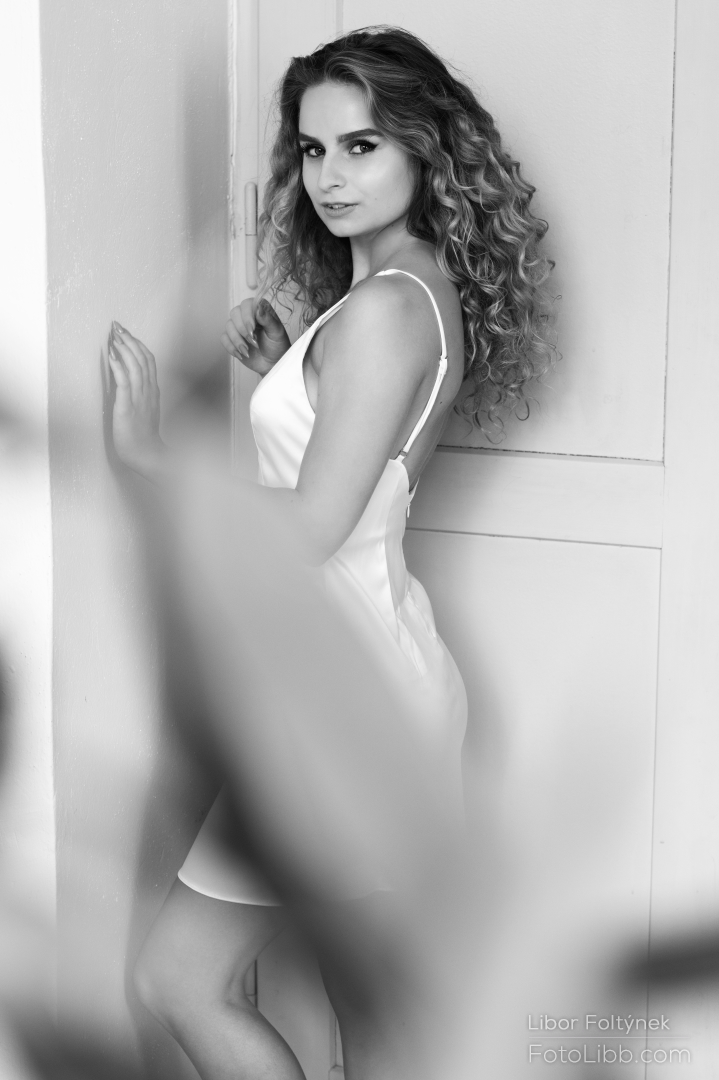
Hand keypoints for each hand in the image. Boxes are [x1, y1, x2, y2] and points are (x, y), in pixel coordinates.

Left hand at [107, 322, 165, 479]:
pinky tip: (112, 356)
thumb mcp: (144, 409)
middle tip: (117, 326)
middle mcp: (148, 390)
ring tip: (114, 336)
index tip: (126, 332)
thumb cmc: (143, 436)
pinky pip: (124, 383)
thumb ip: (139, 392)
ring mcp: (139, 398)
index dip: (137, 343)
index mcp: (152, 390)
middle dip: (129, 339)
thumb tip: (127, 377)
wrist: (147, 454)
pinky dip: (119, 367)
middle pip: (142, 358)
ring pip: (135, 366)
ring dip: (124, 348)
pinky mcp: (128, 406)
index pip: (148, 360)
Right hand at [221, 297, 290, 374]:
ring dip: (237, 340)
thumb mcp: (276, 332)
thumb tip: (259, 307)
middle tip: (253, 341)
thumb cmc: (277, 346)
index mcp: (259, 310)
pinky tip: (241, 354)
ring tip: (248, 350)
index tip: (252, 329)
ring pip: (228, 326)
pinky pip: (224, 338)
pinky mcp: (232, 338)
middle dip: (242, 329)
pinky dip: (231, 347)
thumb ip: (268, 319)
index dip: (247, 316)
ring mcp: (238, 327)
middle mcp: (247, 316)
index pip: (247, 304)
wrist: (272, 363)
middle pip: (234, 313)